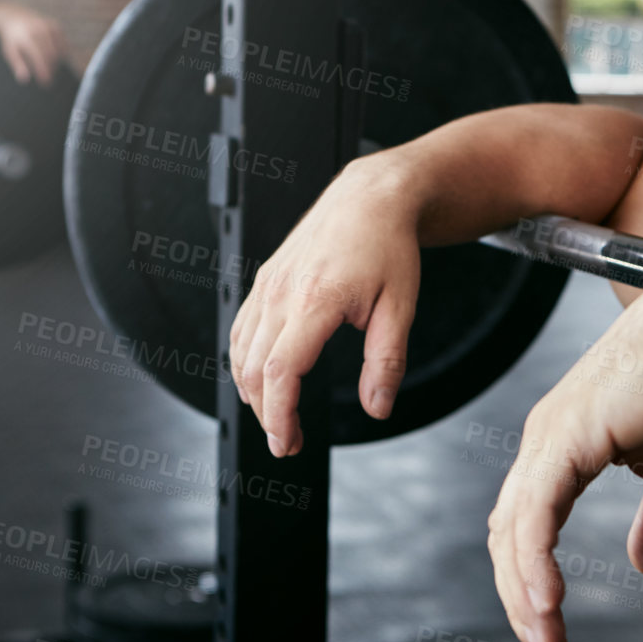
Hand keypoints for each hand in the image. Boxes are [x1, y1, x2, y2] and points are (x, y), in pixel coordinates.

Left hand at [0, 3, 65, 86]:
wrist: (14, 16)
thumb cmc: (12, 38)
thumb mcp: (9, 51)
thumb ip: (17, 64)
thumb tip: (24, 79)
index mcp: (26, 38)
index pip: (38, 57)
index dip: (43, 71)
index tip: (45, 82)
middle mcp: (38, 31)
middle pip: (51, 55)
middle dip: (51, 69)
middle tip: (49, 80)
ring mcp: (48, 27)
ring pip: (58, 50)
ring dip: (56, 63)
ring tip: (50, 70)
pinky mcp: (55, 25)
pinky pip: (63, 44)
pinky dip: (61, 53)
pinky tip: (56, 59)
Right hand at [229, 163, 419, 456]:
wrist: (370, 199)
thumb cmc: (388, 247)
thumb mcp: (401, 307)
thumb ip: (387, 362)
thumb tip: (378, 407)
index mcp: (316, 300)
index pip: (282, 372)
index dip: (279, 416)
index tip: (287, 443)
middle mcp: (282, 292)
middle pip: (255, 370)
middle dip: (267, 415)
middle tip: (289, 442)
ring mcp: (268, 285)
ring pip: (241, 352)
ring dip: (253, 392)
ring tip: (279, 419)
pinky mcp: (264, 281)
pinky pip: (241, 330)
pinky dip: (245, 363)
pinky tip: (263, 381)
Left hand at [486, 255, 642, 641]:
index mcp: (563, 445)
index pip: (528, 526)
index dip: (534, 582)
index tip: (554, 633)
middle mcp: (545, 440)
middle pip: (509, 537)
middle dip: (522, 601)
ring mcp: (549, 437)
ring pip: (514, 536)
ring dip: (527, 598)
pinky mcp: (566, 438)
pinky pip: (535, 518)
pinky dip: (535, 566)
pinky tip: (550, 605)